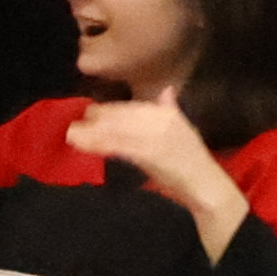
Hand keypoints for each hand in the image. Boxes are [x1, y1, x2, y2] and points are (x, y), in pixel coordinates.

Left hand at [70, 97, 247, 255]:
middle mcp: (162, 119)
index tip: (89, 113)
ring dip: (90, 133)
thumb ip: (171, 109)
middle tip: (72, 126)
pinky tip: (83, 145)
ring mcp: (156, 135)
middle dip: (94, 121)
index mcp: (167, 113)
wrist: (205, 185)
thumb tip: (168, 89)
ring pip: (116, 131)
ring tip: (71, 135)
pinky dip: (99, 144)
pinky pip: (118, 146)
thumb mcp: (182, 130)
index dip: (108, 111)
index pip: (131, 107)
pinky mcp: (150, 152)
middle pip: (120, 117)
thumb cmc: (190, 161)